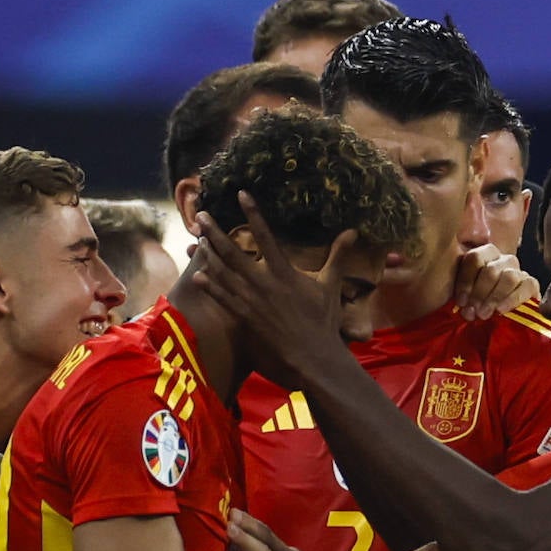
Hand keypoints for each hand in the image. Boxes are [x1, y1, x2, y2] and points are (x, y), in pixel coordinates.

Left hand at [190, 193, 345, 384]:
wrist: (312, 356)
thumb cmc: (323, 321)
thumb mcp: (331, 285)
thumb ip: (338, 256)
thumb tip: (353, 232)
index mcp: (284, 272)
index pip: (266, 236)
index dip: (253, 213)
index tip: (241, 194)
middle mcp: (263, 283)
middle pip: (233, 252)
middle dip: (215, 232)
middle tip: (201, 215)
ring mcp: (251, 301)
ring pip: (224, 273)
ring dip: (208, 255)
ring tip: (196, 239)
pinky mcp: (245, 318)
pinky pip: (223, 298)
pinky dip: (210, 286)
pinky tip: (198, 275)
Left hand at [453, 244, 537, 320]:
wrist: (499, 318)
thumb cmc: (476, 304)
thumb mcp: (464, 294)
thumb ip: (459, 289)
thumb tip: (457, 298)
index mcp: (483, 256)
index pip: (475, 258)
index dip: (466, 281)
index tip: (460, 302)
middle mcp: (502, 259)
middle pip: (491, 270)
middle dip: (479, 293)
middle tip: (471, 312)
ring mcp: (518, 271)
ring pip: (509, 277)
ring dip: (494, 298)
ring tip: (484, 314)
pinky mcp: (531, 284)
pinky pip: (527, 286)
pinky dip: (513, 299)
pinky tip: (501, 310)